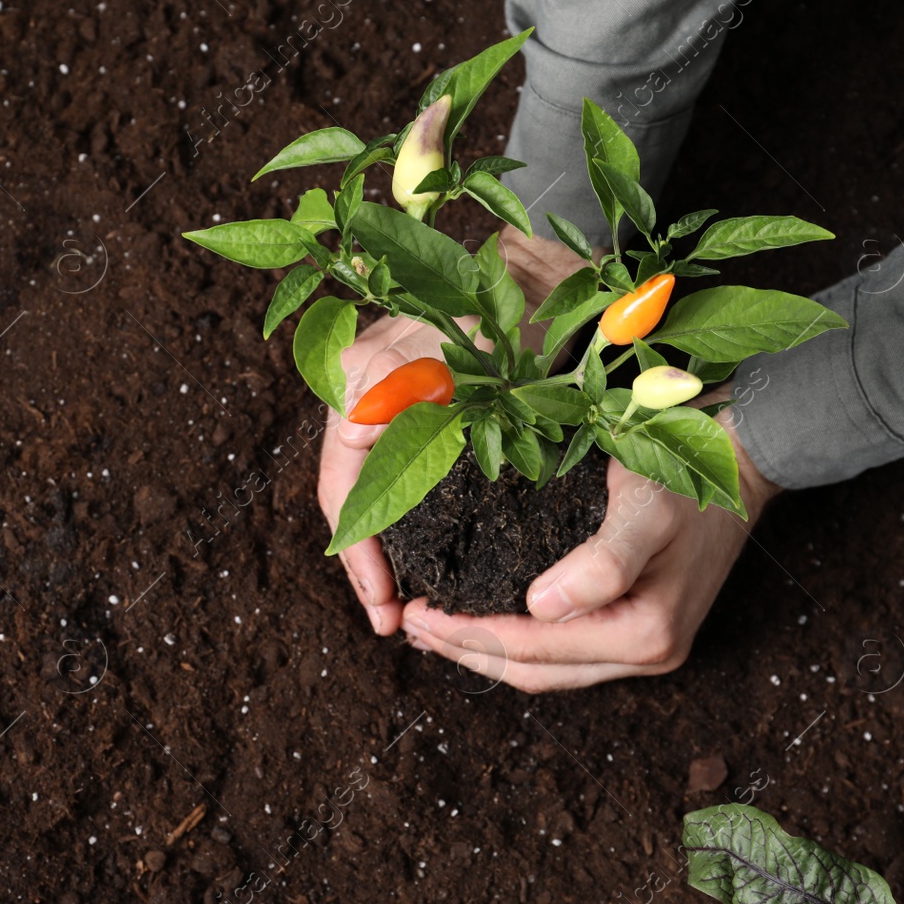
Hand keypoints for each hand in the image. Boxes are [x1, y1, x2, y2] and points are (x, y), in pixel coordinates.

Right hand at [317, 227, 595, 636]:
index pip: (344, 479)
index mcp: (365, 376)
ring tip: (403, 608)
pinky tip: (424, 565)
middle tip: (392, 621)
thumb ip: (414, 377)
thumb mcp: (470, 345)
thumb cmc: (519, 309)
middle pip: (350, 492)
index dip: (358, 547)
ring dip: (384, 549)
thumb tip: (353, 427)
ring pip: (373, 490)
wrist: (559, 283)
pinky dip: (408, 523)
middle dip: (366, 561)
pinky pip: (399, 477)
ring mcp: (390, 403)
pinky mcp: (420, 415)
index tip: (386, 602)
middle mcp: (366, 390)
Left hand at [399, 393, 781, 690]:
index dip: (468, 636)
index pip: (532, 649)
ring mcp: (645, 649)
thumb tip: (540, 609)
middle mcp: (647, 655)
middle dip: (466, 650)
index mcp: (643, 635)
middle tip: (410, 624)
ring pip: (547, 669)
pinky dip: (519, 641)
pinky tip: (486, 621)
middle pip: (534, 671)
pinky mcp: (640, 630)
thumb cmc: (686, 481)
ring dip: (487, 652)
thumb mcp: (644, 511)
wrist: (739, 465)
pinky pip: (566, 651)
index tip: (416, 611)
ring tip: (435, 628)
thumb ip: (600, 564)